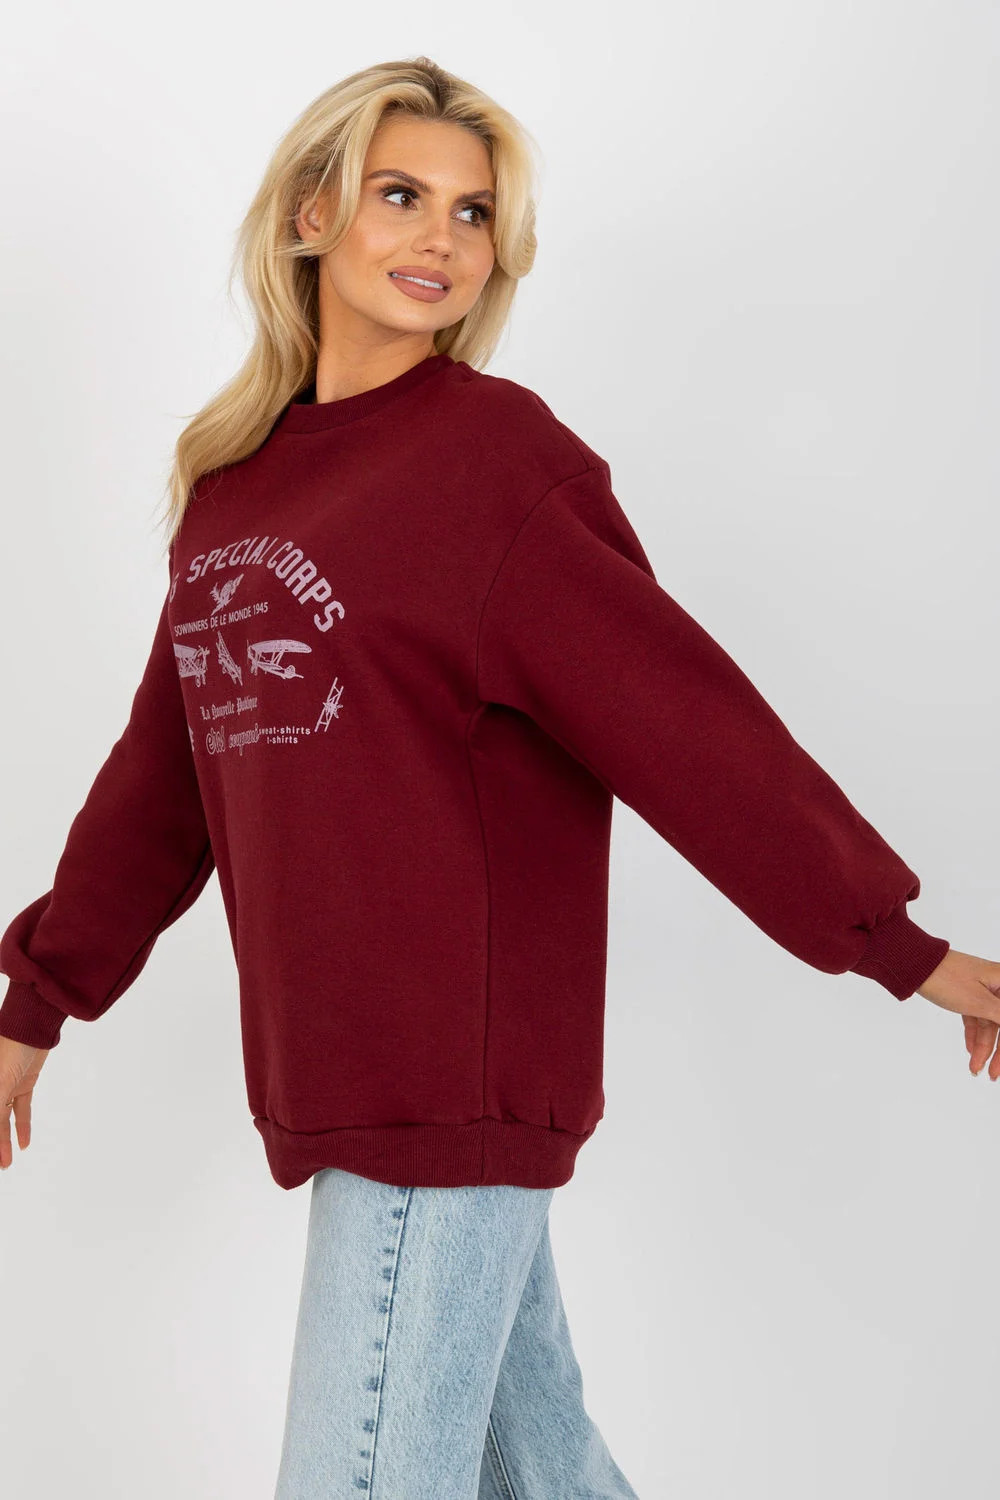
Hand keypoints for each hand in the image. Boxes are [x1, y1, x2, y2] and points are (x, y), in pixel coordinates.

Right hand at [0, 1035, 48, 1169]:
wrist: (34, 1024)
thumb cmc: (10, 1046)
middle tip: (0, 1167)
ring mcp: (5, 1085)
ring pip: (3, 1120)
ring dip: (4, 1142)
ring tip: (6, 1164)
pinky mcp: (23, 1083)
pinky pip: (21, 1109)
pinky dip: (22, 1126)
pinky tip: (24, 1144)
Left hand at [914, 949, 999, 1078]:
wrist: (915, 964)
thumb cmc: (947, 977)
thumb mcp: (980, 1003)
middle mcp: (998, 985)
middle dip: (998, 1052)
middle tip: (992, 1075)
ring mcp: (983, 989)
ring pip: (989, 1024)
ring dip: (983, 1047)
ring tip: (975, 1068)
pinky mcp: (968, 993)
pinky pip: (976, 1018)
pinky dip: (974, 1035)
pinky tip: (971, 1052)